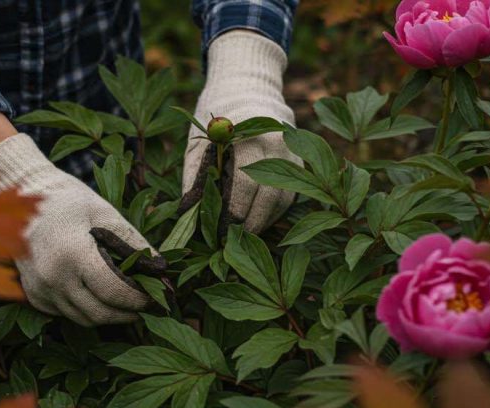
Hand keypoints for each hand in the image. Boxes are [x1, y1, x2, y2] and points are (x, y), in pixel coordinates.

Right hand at [0, 134, 164, 325]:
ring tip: (126, 304)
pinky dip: (86, 310)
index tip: (156, 297)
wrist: (22, 195)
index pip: (114, 291)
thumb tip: (160, 269)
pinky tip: (98, 296)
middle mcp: (52, 277)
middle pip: (99, 313)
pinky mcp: (33, 295)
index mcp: (72, 253)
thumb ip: (133, 242)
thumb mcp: (105, 213)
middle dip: (128, 314)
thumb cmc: (67, 200)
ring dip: (108, 316)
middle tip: (146, 306)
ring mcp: (39, 289)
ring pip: (83, 319)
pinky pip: (66, 314)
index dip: (139, 298)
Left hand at [181, 30, 301, 232]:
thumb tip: (190, 214)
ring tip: (242, 236)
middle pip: (268, 194)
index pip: (245, 181)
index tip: (220, 230)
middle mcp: (277, 142)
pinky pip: (290, 194)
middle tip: (230, 240)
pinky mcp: (300, 160)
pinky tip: (256, 221)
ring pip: (282, 198)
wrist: (248, 84)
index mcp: (249, 133)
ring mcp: (292, 151)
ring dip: (263, 222)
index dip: (233, 210)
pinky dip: (273, 212)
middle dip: (249, 222)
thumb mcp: (198, 139)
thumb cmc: (217, 114)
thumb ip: (195, 175)